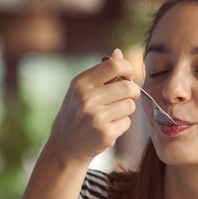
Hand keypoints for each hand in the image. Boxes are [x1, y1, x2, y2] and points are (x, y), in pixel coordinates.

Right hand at [47, 48, 140, 166]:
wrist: (65, 146)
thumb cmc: (76, 113)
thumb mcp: (82, 89)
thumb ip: (102, 73)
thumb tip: (118, 52)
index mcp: (81, 83)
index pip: (114, 66)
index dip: (128, 68)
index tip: (128, 75)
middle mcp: (87, 98)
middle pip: (128, 87)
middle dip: (132, 91)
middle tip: (125, 97)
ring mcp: (96, 117)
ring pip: (130, 105)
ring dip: (126, 109)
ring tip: (112, 114)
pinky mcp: (105, 134)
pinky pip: (127, 122)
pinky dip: (122, 124)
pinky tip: (108, 127)